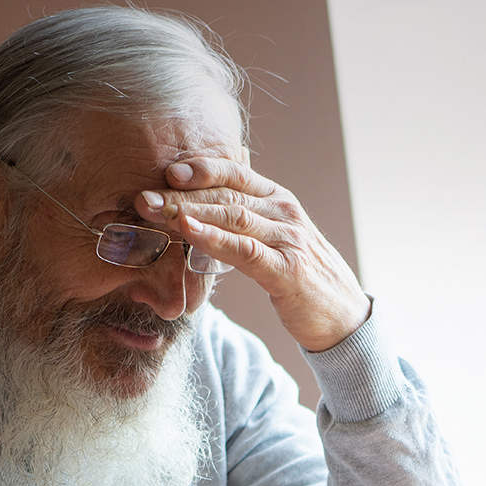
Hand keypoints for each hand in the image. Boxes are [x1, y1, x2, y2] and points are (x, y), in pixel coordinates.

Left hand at [136, 159, 370, 352]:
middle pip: (226, 193)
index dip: (199, 168)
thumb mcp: (273, 241)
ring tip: (153, 211)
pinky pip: (244, 249)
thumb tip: (198, 210)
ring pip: (232, 216)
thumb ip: (243, 222)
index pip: (235, 173)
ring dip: (188, 212)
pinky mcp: (287, 271)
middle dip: (180, 194)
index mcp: (279, 200)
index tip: (164, 170)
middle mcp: (285, 212)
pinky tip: (188, 232)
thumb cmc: (301, 279)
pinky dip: (213, 238)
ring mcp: (288, 240)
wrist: (343, 317)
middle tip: (141, 196)